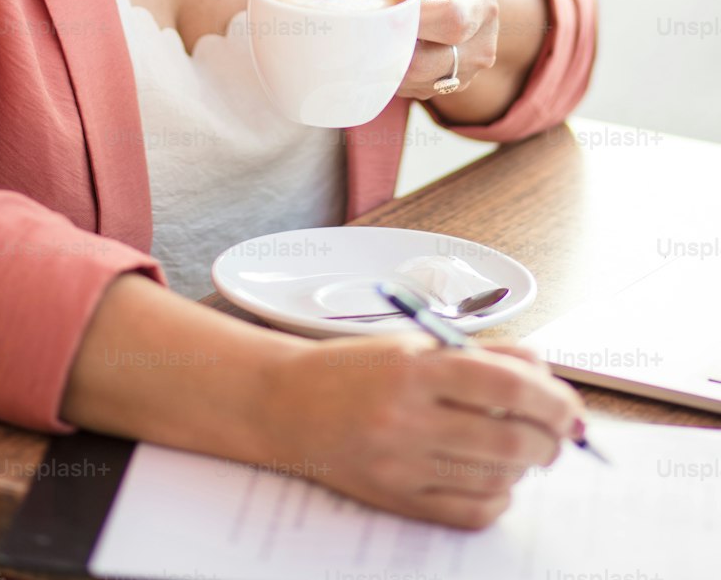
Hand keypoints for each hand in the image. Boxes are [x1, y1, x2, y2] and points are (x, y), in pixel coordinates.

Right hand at [265, 333, 585, 529]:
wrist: (285, 403)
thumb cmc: (353, 368)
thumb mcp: (415, 344)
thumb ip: (482, 355)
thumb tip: (544, 375)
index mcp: (414, 366)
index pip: (506, 387)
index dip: (552, 400)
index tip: (570, 408)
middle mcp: (407, 416)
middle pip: (508, 440)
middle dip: (548, 441)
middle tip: (556, 435)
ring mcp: (400, 462)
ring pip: (494, 479)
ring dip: (524, 469)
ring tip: (522, 452)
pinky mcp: (395, 498)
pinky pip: (467, 512)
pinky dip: (496, 499)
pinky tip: (495, 480)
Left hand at [380, 0, 498, 101]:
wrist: (470, 5)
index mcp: (480, 6)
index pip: (452, 20)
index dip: (413, 17)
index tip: (386, 5)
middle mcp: (479, 47)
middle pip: (426, 62)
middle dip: (390, 43)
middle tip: (365, 24)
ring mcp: (464, 75)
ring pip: (412, 80)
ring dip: (386, 59)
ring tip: (375, 33)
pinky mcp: (444, 89)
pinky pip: (409, 88)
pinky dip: (390, 70)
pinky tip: (386, 47)